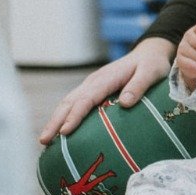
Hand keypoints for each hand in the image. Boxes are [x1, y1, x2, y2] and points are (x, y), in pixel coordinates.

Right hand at [38, 37, 173, 143]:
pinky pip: (74, 103)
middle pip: (69, 102)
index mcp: (106, 78)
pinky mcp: (92, 90)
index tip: (65, 132)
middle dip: (55, 121)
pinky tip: (60, 131)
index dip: (75, 116)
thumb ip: (139, 86)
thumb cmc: (152, 65)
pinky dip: (63, 116)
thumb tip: (124, 102)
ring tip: (44, 140)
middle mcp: (94, 81)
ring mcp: (91, 85)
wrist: (149, 53)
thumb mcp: (151, 73)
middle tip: (43, 141)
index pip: (86, 99)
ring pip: (68, 102)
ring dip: (55, 120)